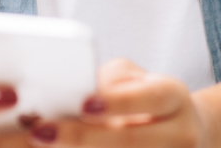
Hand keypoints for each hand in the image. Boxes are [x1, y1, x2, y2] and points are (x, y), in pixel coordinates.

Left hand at [27, 59, 206, 147]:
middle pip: (132, 141)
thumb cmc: (144, 99)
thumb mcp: (134, 79)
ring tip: (40, 143)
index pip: (151, 98)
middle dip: (83, 138)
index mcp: (175, 98)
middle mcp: (180, 134)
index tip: (83, 104)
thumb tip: (67, 96)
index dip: (118, 102)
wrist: (180, 133)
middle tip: (42, 133)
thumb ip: (107, 83)